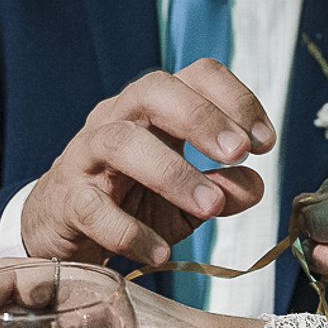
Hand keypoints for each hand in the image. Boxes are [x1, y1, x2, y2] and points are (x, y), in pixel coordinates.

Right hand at [22, 58, 276, 265]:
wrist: (62, 228)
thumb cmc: (129, 202)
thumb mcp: (185, 200)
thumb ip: (223, 192)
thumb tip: (255, 186)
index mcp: (154, 110)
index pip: (195, 76)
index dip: (235, 100)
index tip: (264, 142)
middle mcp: (118, 119)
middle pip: (153, 91)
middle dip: (201, 118)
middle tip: (239, 152)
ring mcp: (87, 156)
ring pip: (121, 142)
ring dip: (172, 172)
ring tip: (210, 206)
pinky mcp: (67, 200)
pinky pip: (94, 208)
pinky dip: (129, 231)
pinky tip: (160, 251)